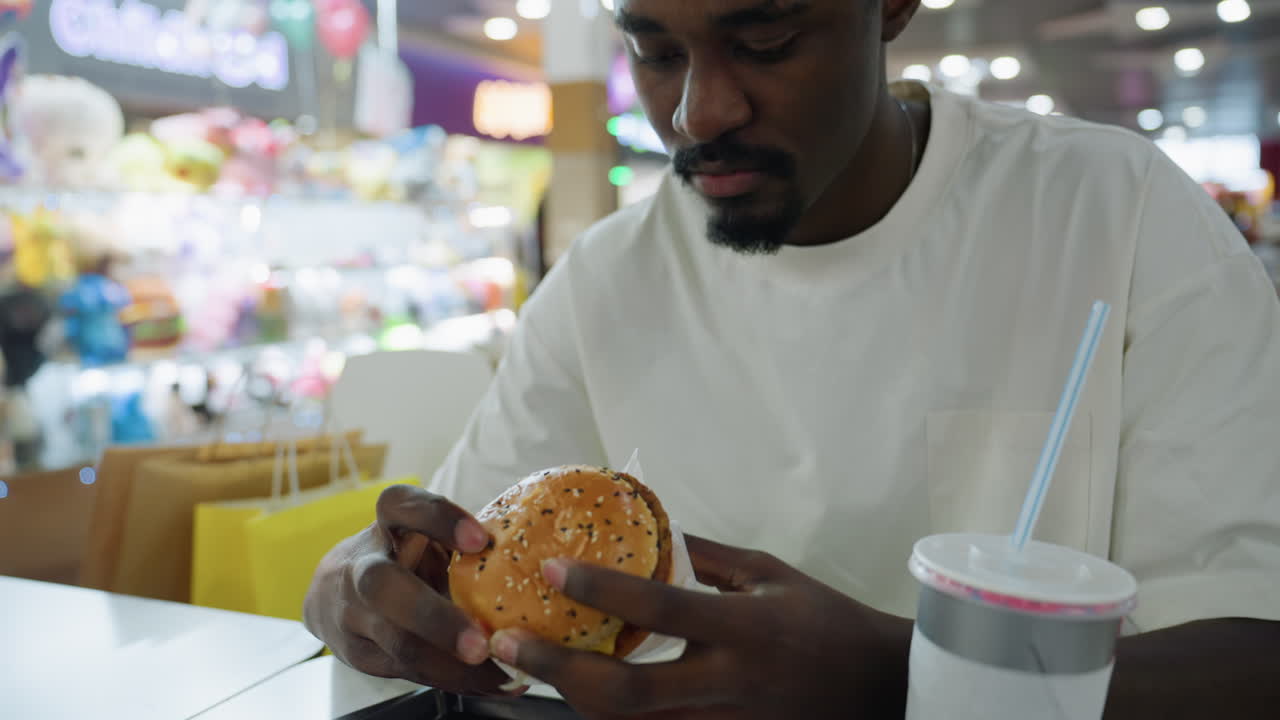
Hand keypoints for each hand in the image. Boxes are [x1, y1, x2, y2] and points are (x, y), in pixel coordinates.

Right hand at [302, 483, 517, 694]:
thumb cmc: (407, 556)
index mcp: (388, 524)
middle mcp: (363, 566)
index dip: (439, 518)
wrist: (335, 592)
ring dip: (451, 666)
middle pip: (384, 586)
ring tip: (499, 674)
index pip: (401, 505)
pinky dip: (452, 681)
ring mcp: (354, 612)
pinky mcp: (358, 653)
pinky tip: (488, 682)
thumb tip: (549, 565)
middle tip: (481, 643)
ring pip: (397, 642)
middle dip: (434, 618)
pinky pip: (408, 671)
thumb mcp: (429, 536)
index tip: (480, 539)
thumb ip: (471, 546)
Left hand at [488, 535, 911, 718]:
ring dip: (571, 698)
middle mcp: (726, 682)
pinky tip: (578, 694)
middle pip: (626, 691)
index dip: (601, 589)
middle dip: (557, 669)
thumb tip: (650, 532)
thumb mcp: (770, 572)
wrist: (879, 690)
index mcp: (742, 627)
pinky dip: (610, 717)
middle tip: (507, 642)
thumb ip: (707, 558)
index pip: (660, 607)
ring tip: (526, 666)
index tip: (550, 569)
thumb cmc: (826, 621)